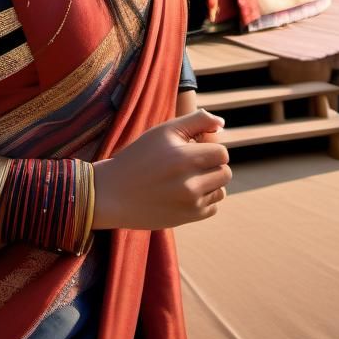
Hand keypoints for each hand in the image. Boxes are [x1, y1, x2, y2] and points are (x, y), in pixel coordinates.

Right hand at [92, 109, 229, 230]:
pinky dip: (204, 199)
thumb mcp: (163, 131)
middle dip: (211, 165)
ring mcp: (191, 203)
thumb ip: (196, 121)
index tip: (193, 147)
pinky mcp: (188, 218)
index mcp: (185, 157)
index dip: (209, 147)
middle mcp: (191, 183)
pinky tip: (183, 192)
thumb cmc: (139, 157)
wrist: (114, 193)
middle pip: (224, 172)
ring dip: (210, 182)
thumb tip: (221, 123)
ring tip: (185, 177)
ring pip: (221, 190)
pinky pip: (212, 207)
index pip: (222, 152)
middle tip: (189, 163)